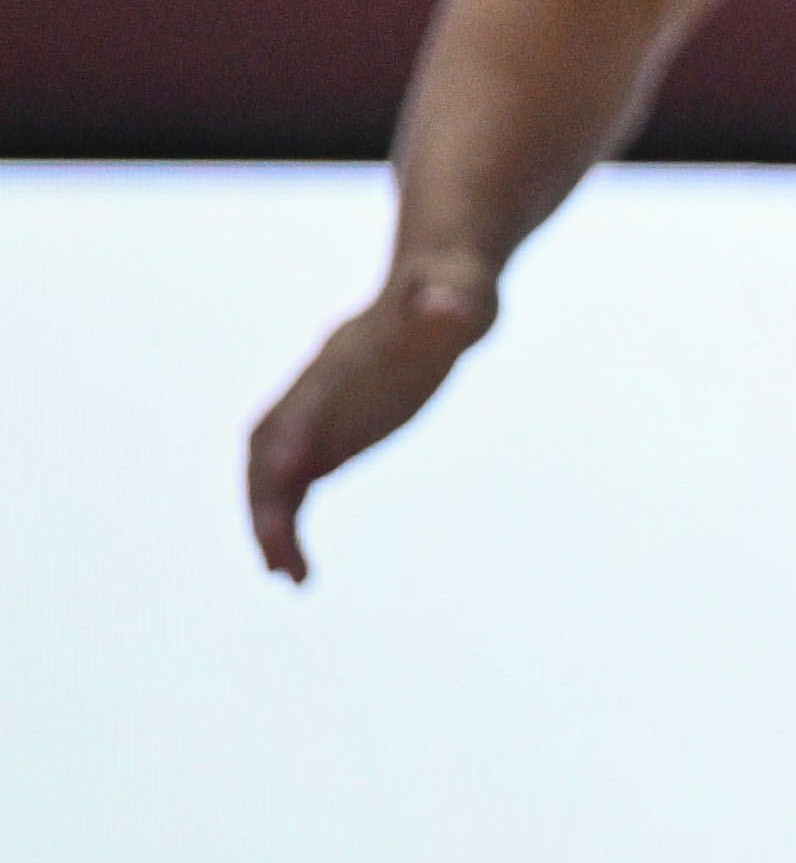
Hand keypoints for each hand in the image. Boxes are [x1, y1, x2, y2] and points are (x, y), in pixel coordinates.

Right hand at [245, 263, 496, 581]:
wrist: (441, 285)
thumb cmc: (455, 287)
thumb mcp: (464, 293)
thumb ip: (451, 301)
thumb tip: (451, 306)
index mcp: (344, 355)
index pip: (308, 398)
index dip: (295, 433)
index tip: (291, 470)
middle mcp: (316, 388)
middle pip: (269, 448)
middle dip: (265, 499)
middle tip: (279, 556)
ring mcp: (316, 416)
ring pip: (270, 477)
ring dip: (269, 526)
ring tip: (289, 577)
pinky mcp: (327, 439)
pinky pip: (293, 491)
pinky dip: (287, 529)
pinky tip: (299, 573)